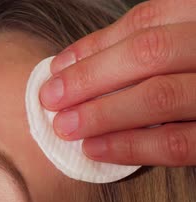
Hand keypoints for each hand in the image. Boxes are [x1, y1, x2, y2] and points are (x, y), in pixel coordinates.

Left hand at [40, 0, 195, 166]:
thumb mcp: (194, 41)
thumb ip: (159, 43)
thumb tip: (83, 63)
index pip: (148, 20)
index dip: (96, 45)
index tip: (57, 67)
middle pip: (148, 53)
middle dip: (91, 78)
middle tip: (50, 100)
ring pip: (161, 95)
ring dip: (103, 113)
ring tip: (65, 127)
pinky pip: (183, 141)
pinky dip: (134, 146)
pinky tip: (97, 150)